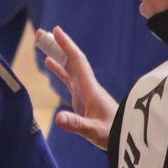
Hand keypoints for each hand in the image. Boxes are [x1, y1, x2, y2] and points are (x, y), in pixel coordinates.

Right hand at [45, 26, 117, 149]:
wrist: (125, 137)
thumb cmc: (111, 133)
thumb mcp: (93, 131)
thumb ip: (76, 124)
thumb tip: (58, 118)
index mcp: (89, 89)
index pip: (77, 62)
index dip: (67, 46)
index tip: (56, 30)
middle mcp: (87, 85)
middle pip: (71, 60)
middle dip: (57, 45)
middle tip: (41, 33)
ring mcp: (85, 90)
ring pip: (68, 66)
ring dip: (56, 54)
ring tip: (42, 42)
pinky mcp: (82, 97)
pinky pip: (68, 77)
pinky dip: (58, 68)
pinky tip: (49, 62)